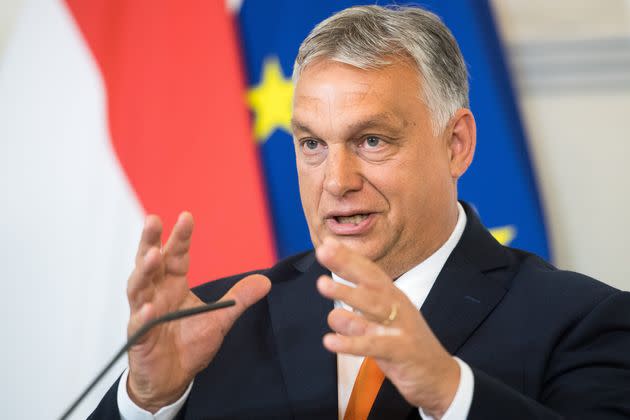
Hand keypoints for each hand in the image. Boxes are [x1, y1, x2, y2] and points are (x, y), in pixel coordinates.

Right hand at [126, 212, 270, 412]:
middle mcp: (156, 294)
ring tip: (152, 256)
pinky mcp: (140, 337)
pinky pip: (140, 324)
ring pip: (139, 287)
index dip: (180, 237)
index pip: (176, 256)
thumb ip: (239, 298)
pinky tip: (150, 307)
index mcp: (173, 285)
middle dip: (150, 241)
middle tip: (154, 220)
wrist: (172, 379)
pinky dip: (144, 315)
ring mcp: (144, 314)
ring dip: (144, 271)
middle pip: (150, 263)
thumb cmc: (189, 344)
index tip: (187, 216)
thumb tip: (265, 281)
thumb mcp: (220, 318)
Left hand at [315, 238, 458, 417]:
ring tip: (322, 284)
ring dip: (347, 293)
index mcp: (394, 298)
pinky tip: (330, 341)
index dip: (350, 257)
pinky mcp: (400, 351)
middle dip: (347, 264)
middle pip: (371, 282)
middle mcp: (398, 307)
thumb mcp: (384, 328)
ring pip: (372, 307)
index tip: (327, 243)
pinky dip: (351, 343)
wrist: (440, 378)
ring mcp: (400, 328)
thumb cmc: (405, 348)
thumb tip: (333, 312)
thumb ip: (359, 318)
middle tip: (323, 251)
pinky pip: (373, 345)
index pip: (370, 272)